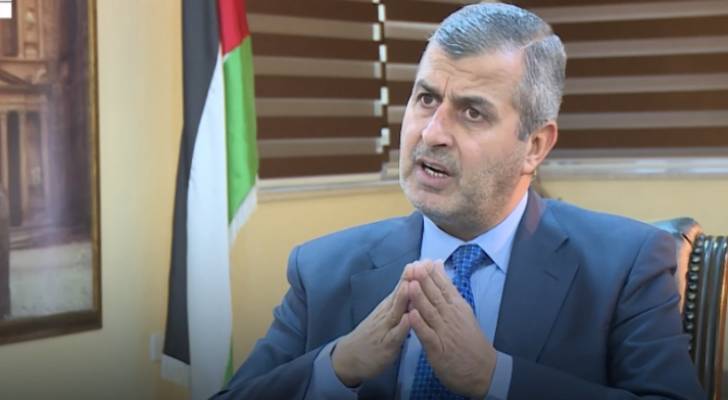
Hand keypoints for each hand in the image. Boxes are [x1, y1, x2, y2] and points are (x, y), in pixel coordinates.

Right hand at [331, 268, 410, 386]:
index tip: (427, 259)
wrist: (350, 357)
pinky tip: (409, 318)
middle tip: (421, 264)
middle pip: (399, 293)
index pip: (403, 286)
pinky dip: (402, 326)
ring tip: (411, 284)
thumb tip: (414, 286)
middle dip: (411, 278)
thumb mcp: (386, 315)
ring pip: (395, 310)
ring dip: (403, 297)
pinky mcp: (386, 345)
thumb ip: (400, 302)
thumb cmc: (373, 335)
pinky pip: (395, 335)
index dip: (415, 274)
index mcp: (389, 306)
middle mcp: (387, 313)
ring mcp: (385, 327)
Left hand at [406, 260, 496, 397]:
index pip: (444, 286)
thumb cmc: (470, 341)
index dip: (432, 273)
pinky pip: (427, 335)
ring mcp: (444, 332)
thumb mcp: (463, 314)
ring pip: (430, 312)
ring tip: (410, 284)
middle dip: (424, 280)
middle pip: (436, 295)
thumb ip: (451, 296)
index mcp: (458, 307)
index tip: (422, 260)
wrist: (485, 370)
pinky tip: (410, 316)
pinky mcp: (438, 349)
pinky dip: (419, 325)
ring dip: (419, 298)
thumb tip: (441, 274)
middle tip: (414, 266)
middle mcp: (451, 316)